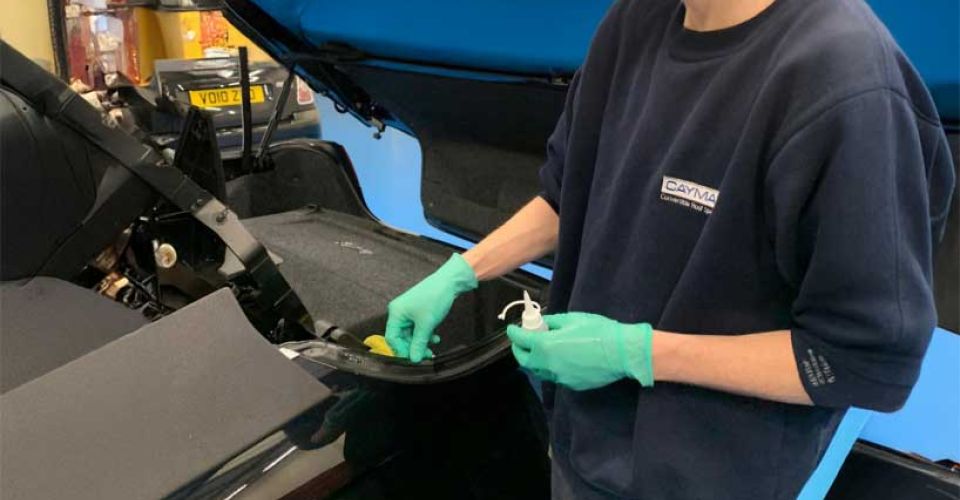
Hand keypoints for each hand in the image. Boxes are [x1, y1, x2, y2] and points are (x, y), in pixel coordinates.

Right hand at [385, 254, 477, 361]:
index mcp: (396, 313)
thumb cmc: (435, 298)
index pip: (392, 338)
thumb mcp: (427, 324)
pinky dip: (425, 335)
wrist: (449, 282)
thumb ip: (418, 343)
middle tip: (427, 355)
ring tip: (433, 346)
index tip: (413, 358)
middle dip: (414, 347)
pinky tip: (435, 337)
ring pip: (411, 335)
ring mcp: (408, 312)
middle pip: (401, 338)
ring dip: (422, 342)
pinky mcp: (417, 312)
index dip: (401, 350)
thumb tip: (413, 359)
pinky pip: (417, 329)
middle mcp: (399, 312)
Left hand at [507, 313, 653, 389]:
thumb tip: (542, 323)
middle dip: (519, 350)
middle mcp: (548, 365)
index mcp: (545, 345)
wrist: (621, 353)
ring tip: (541, 350)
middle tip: (523, 341)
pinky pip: (555, 376)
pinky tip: (561, 358)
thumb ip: (552, 322)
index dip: (514, 333)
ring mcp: (560, 377)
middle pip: (524, 360)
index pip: (520, 340)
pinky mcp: (571, 384)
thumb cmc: (598, 331)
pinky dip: (552, 367)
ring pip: (539, 371)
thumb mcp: (572, 319)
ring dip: (535, 360)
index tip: (513, 329)